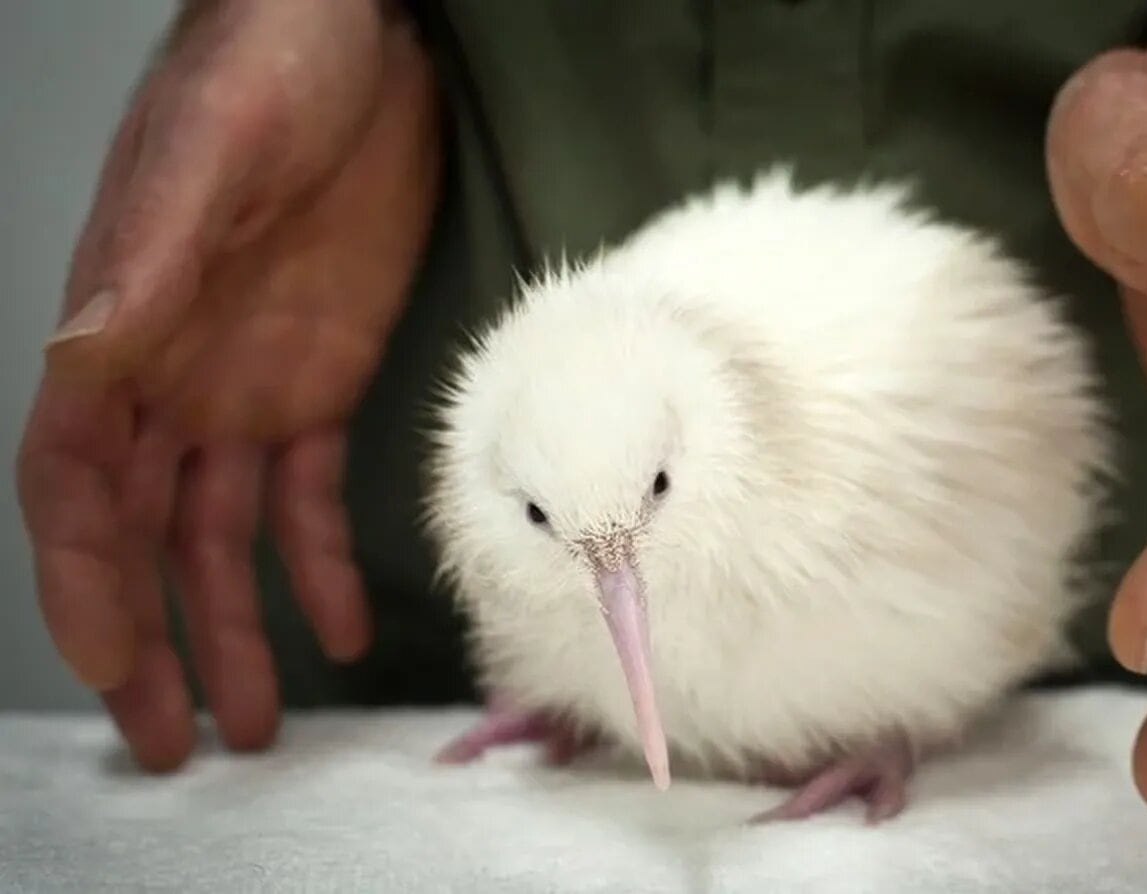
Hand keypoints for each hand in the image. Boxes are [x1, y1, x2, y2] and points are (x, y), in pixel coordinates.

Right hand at [16, 0, 439, 770]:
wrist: (356, 41)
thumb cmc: (266, 72)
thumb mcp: (206, 159)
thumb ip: (150, 263)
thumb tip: (82, 354)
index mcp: (120, 334)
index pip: (79, 488)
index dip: (85, 584)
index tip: (110, 669)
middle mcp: (170, 378)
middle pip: (145, 537)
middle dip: (154, 637)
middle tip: (176, 737)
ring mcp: (243, 385)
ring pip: (224, 534)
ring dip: (233, 625)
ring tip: (255, 716)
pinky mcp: (320, 380)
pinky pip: (310, 494)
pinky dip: (318, 563)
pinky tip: (336, 625)